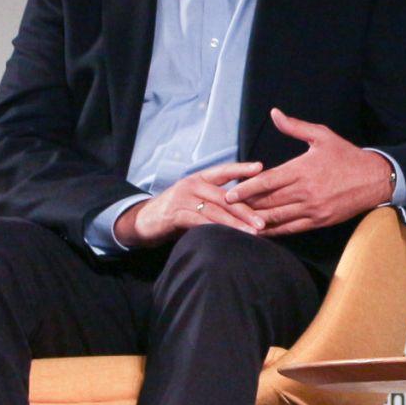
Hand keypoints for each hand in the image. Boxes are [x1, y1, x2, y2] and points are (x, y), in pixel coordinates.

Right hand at [120, 160, 267, 245]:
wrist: (142, 222)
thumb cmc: (174, 213)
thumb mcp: (195, 203)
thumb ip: (215, 203)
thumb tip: (244, 212)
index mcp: (198, 179)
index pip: (223, 171)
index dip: (241, 168)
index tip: (260, 167)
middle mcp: (191, 185)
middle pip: (224, 196)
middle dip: (245, 210)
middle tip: (262, 221)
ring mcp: (182, 198)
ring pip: (214, 210)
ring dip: (235, 223)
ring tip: (251, 233)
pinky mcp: (174, 214)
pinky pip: (199, 221)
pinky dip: (215, 229)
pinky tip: (227, 237)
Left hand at [231, 109, 396, 235]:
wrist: (375, 179)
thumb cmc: (347, 155)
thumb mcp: (322, 136)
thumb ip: (295, 127)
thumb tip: (274, 113)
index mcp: (302, 169)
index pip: (267, 181)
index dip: (246, 188)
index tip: (229, 193)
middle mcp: (305, 191)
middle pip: (268, 201)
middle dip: (245, 205)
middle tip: (226, 208)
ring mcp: (312, 209)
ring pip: (277, 217)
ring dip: (256, 220)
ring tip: (237, 221)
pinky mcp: (319, 221)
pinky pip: (292, 228)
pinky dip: (274, 230)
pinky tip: (261, 231)